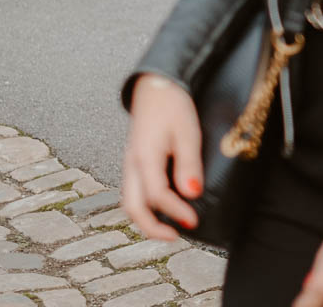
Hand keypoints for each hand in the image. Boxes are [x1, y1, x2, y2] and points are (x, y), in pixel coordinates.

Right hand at [121, 74, 202, 240]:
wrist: (156, 87)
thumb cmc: (173, 107)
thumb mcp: (187, 132)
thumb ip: (188, 164)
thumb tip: (192, 194)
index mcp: (144, 157)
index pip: (157, 195)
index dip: (175, 211)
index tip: (194, 221)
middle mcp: (131, 164)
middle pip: (132, 207)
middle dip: (151, 227)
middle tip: (176, 236)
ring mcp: (129, 164)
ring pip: (129, 201)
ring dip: (145, 219)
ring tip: (169, 227)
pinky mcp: (133, 161)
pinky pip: (132, 191)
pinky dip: (144, 206)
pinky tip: (162, 207)